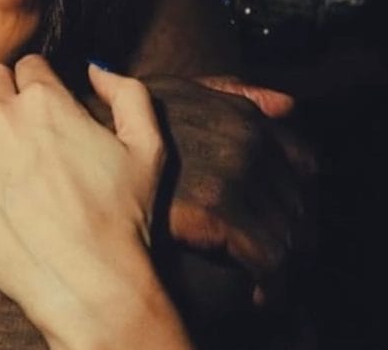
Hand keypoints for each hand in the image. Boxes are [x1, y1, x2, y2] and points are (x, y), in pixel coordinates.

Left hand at [0, 57, 189, 349]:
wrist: (89, 283)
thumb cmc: (122, 220)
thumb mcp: (148, 148)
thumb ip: (127, 93)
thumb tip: (93, 68)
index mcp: (47, 99)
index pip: (29, 67)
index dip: (37, 86)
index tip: (39, 109)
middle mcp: (4, 115)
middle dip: (3, 97)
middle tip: (14, 130)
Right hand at [143, 75, 312, 304]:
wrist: (80, 153)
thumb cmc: (126, 127)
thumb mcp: (178, 95)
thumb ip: (232, 95)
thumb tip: (289, 106)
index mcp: (242, 114)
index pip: (307, 162)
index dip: (302, 197)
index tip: (286, 221)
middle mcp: (245, 138)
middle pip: (302, 203)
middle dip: (295, 237)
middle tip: (274, 262)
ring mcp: (232, 170)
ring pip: (290, 234)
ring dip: (284, 265)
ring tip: (264, 282)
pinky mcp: (216, 208)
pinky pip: (269, 258)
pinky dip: (270, 282)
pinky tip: (256, 293)